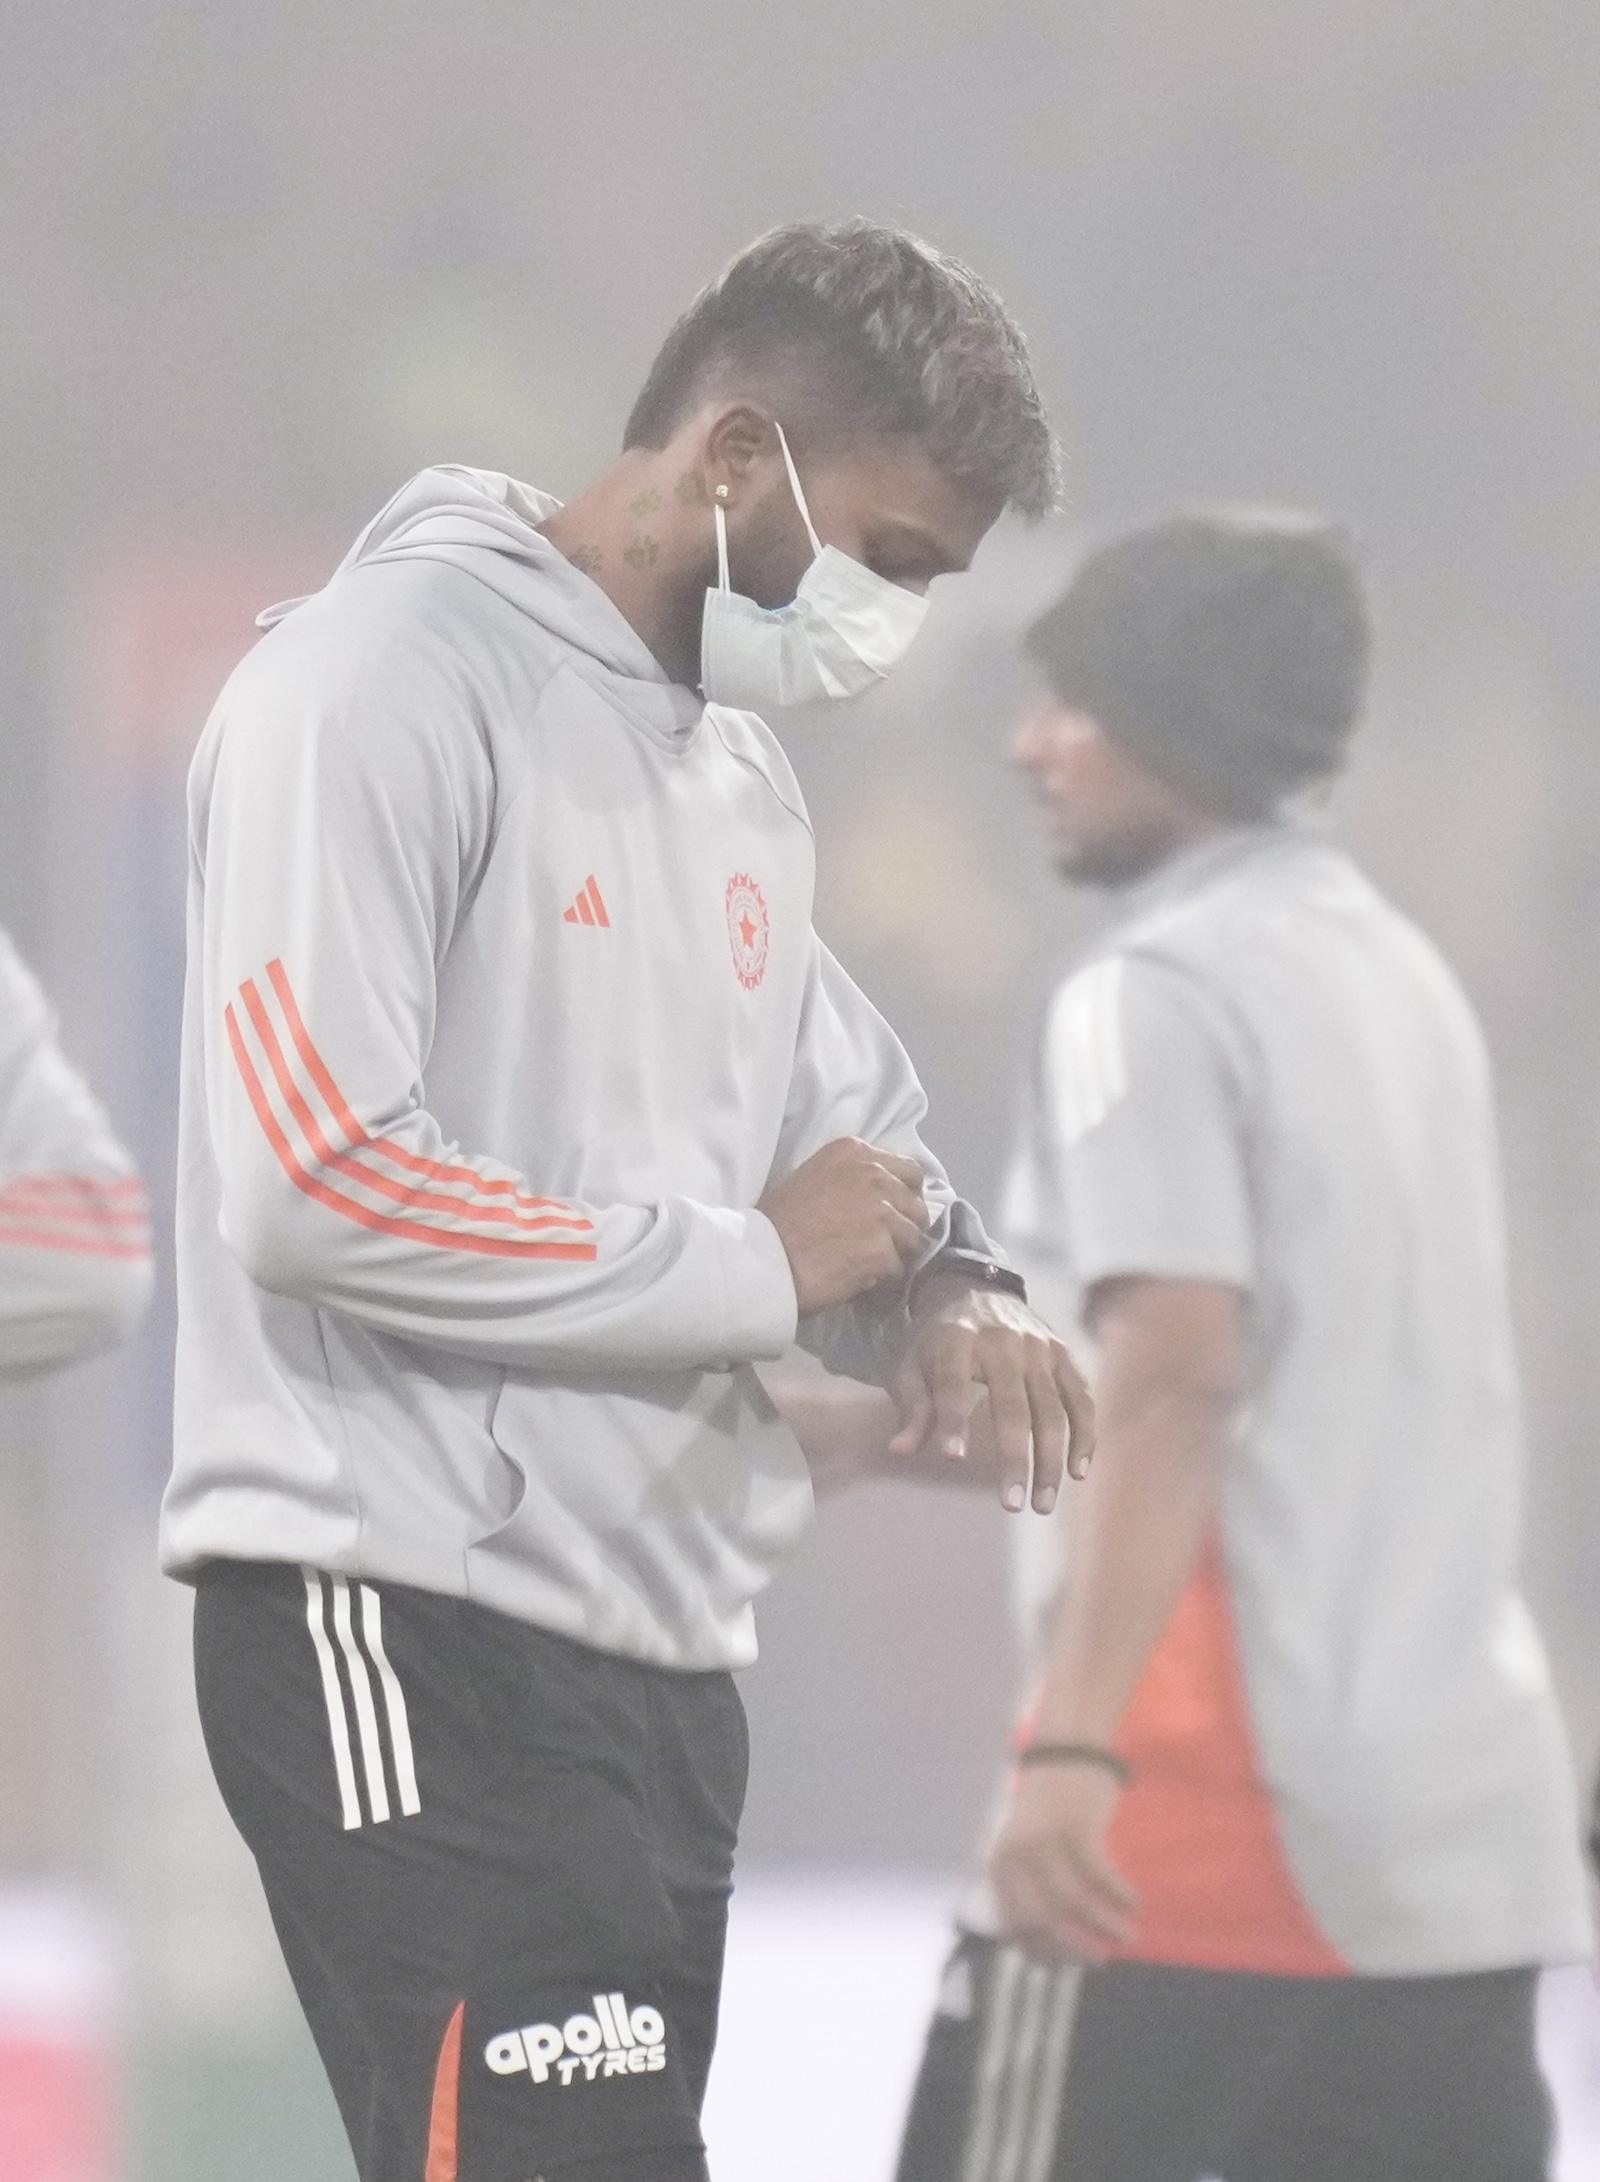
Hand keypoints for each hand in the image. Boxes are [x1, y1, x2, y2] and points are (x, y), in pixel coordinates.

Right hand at [758, 1138, 930, 1315]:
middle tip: (884, 1244)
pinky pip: (899, 1268)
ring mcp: (881, 1212)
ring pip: (914, 1238)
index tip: (893, 1213)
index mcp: (855, 1152)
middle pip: (917, 1205)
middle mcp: (874, 1175)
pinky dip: (885, 1278)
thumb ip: (851, 1178)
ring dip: (897, 1254)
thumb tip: (882, 1196)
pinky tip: (862, 1279)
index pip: (910, 1170)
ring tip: (871, 1265)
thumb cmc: (780, 1220)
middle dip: (905, 1226)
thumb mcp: (813, 1176)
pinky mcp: (882, 1249)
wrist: (764, 1258)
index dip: (905, 1196)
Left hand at [889, 1281, 1093, 1512]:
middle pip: (1013, 1406)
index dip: (952, 1421)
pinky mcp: (1063, 1353)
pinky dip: (1084, 1436)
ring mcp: (1039, 1347)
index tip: (953, 1458)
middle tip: (1012, 1505)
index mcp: (957, 1341)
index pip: (954, 1386)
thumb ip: (913, 1407)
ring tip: (1043, 1504)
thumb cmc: (938, 1340)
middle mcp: (1003, 1342)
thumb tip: (899, 1450)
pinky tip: (1077, 1473)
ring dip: (1052, 1461)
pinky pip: (1081, 1399)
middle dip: (1015, 1459)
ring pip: (1053, 1410)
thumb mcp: (913, 1364)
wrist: (977, 1288)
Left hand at [990, 1761, 1137, 1961]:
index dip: (1041, 1952)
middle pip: (1045, 1920)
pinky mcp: (1077, 1827)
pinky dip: (1120, 1894)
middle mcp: (1017, 1855)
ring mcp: (1046, 1841)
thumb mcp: (1027, 1847)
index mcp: (1001, 1863)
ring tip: (1127, 1936)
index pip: (1015, 1925)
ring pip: (1076, 1903)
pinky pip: (1102, 1876)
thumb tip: (1047, 1944)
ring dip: (1105, 1926)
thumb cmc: (1051, 1805)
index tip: (1064, 1968)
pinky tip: (1134, 1903)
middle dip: (1074, 1948)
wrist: (1068, 1750)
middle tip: (1099, 1961)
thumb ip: (1030, 1886)